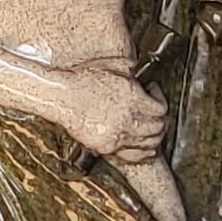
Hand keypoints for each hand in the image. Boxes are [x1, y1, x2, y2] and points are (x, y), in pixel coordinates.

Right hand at [52, 62, 168, 164]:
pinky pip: (132, 156)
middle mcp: (128, 119)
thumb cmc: (81, 80)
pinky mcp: (107, 147)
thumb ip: (130, 67)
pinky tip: (144, 149)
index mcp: (132, 98)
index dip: (160, 99)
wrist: (61, 96)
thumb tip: (140, 68)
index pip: (160, 108)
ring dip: (154, 138)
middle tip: (155, 114)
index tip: (153, 94)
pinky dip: (142, 153)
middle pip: (158, 128)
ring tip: (151, 131)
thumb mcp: (111, 65)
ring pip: (149, 144)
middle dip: (160, 120)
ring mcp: (117, 136)